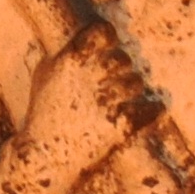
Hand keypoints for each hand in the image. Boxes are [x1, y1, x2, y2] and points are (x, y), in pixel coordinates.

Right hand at [20, 25, 161, 183]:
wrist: (44, 160)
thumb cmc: (42, 117)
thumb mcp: (42, 79)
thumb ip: (62, 55)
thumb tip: (79, 37)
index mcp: (68, 63)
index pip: (103, 32)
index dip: (109, 36)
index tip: (109, 44)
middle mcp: (89, 79)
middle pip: (124, 59)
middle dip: (121, 68)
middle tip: (114, 80)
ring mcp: (106, 103)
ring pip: (137, 83)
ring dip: (131, 90)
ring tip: (120, 101)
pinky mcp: (121, 126)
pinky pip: (152, 108)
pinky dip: (152, 110)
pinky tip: (145, 113)